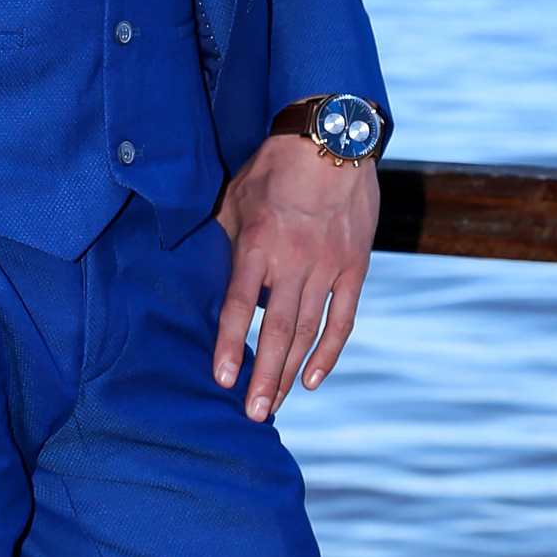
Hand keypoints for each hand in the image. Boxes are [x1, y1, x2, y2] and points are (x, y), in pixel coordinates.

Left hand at [213, 135, 378, 421]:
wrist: (331, 140)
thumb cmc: (274, 167)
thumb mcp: (235, 196)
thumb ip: (224, 237)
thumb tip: (202, 271)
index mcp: (259, 242)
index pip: (241, 304)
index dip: (232, 344)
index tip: (223, 379)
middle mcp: (294, 259)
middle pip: (279, 330)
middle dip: (264, 376)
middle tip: (253, 415)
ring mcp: (328, 265)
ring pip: (309, 331)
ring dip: (291, 373)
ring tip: (274, 405)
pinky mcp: (355, 266)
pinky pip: (343, 318)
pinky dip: (329, 352)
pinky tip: (313, 379)